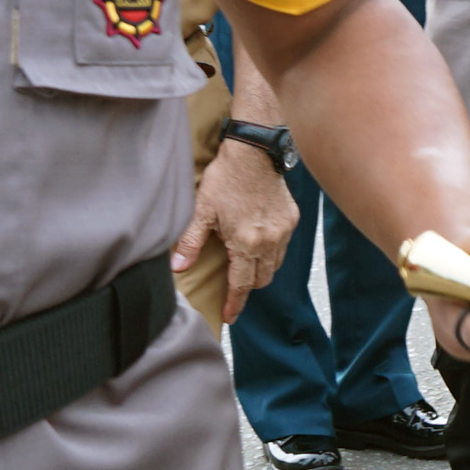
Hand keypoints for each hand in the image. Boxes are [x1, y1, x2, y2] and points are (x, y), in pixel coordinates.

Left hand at [171, 139, 298, 324]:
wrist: (254, 153)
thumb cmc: (226, 179)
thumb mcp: (202, 211)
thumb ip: (191, 243)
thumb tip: (178, 267)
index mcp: (246, 244)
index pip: (241, 285)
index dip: (235, 303)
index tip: (229, 316)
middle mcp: (269, 242)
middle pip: (261, 279)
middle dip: (248, 285)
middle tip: (234, 283)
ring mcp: (283, 231)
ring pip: (275, 265)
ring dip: (260, 269)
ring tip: (245, 262)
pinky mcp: (291, 219)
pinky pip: (283, 246)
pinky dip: (271, 251)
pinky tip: (258, 241)